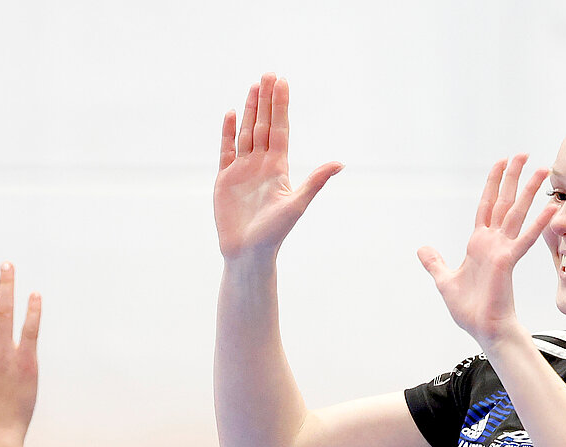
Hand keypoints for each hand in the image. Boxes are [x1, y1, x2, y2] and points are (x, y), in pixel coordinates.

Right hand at [215, 73, 341, 264]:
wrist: (248, 253)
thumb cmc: (275, 233)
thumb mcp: (297, 204)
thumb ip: (316, 181)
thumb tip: (340, 163)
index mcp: (279, 168)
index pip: (280, 130)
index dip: (280, 106)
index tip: (282, 82)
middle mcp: (261, 165)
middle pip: (263, 125)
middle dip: (266, 100)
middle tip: (268, 74)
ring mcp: (242, 170)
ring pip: (246, 133)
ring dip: (249, 109)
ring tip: (253, 86)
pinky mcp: (225, 179)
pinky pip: (226, 150)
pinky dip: (227, 132)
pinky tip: (230, 114)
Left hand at [417, 155, 557, 345]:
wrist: (483, 328)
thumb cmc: (470, 308)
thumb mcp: (445, 280)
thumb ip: (435, 262)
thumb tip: (422, 249)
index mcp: (479, 244)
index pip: (486, 206)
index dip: (492, 184)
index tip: (501, 163)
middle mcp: (493, 242)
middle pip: (503, 202)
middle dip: (513, 178)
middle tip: (524, 154)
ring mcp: (502, 250)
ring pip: (516, 214)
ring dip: (529, 192)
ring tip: (542, 170)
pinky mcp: (507, 261)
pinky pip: (524, 239)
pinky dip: (536, 225)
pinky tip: (549, 209)